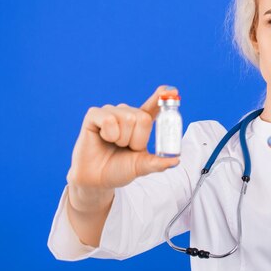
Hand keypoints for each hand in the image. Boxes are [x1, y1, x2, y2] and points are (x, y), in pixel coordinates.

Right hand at [66, 85, 180, 189]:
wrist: (97, 179)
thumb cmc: (119, 169)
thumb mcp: (142, 166)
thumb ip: (158, 163)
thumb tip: (176, 160)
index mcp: (140, 123)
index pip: (153, 107)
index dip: (161, 98)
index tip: (173, 90)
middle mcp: (126, 114)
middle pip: (143, 118)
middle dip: (137, 140)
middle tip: (126, 148)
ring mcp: (110, 112)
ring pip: (127, 119)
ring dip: (122, 139)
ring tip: (114, 144)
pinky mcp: (94, 114)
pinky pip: (109, 119)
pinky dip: (109, 134)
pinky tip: (103, 138)